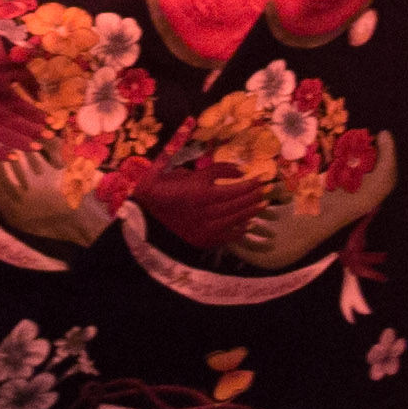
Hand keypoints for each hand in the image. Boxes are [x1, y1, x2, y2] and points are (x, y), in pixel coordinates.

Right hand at [0, 0, 46, 158]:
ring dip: (14, 140)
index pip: (9, 99)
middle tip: (46, 138)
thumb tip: (27, 25)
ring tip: (34, 147)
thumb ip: (2, 21)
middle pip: (3, 118)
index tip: (49, 122)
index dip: (30, 113)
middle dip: (26, 130)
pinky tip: (11, 156)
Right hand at [133, 156, 269, 251]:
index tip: (260, 178)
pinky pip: (228, 235)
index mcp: (199, 192)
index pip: (233, 188)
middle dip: (253, 195)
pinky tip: (247, 223)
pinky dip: (240, 229)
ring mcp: (206, 228)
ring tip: (261, 204)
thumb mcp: (181, 169)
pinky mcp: (204, 240)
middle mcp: (206, 211)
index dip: (249, 183)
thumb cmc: (159, 187)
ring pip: (236, 219)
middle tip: (264, 189)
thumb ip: (211, 169)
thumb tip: (238, 169)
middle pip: (237, 203)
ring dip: (250, 211)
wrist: (143, 215)